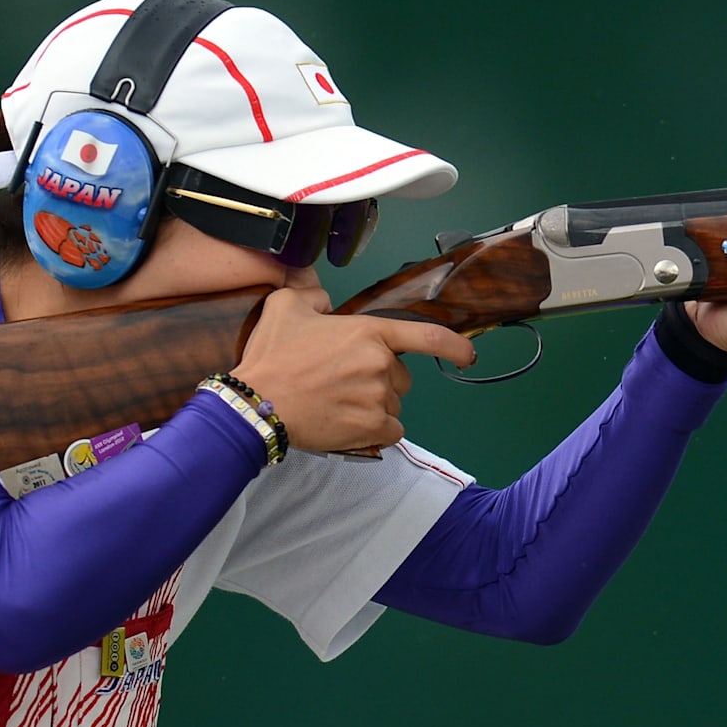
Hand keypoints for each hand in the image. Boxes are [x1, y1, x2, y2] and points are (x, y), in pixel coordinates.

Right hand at [229, 286, 476, 454]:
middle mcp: (380, 364)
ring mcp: (379, 398)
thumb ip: (312, 295)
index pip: (427, 336)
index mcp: (368, 332)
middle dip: (380, 381)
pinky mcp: (373, 428)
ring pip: (393, 405)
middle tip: (341, 384)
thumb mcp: (286, 307)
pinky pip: (391, 431)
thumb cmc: (271, 357)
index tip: (468, 355)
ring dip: (374, 407)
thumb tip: (325, 299)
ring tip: (337, 404)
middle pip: (400, 377)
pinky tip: (348, 424)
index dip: (455, 346)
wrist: (257, 404)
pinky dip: (375, 431)